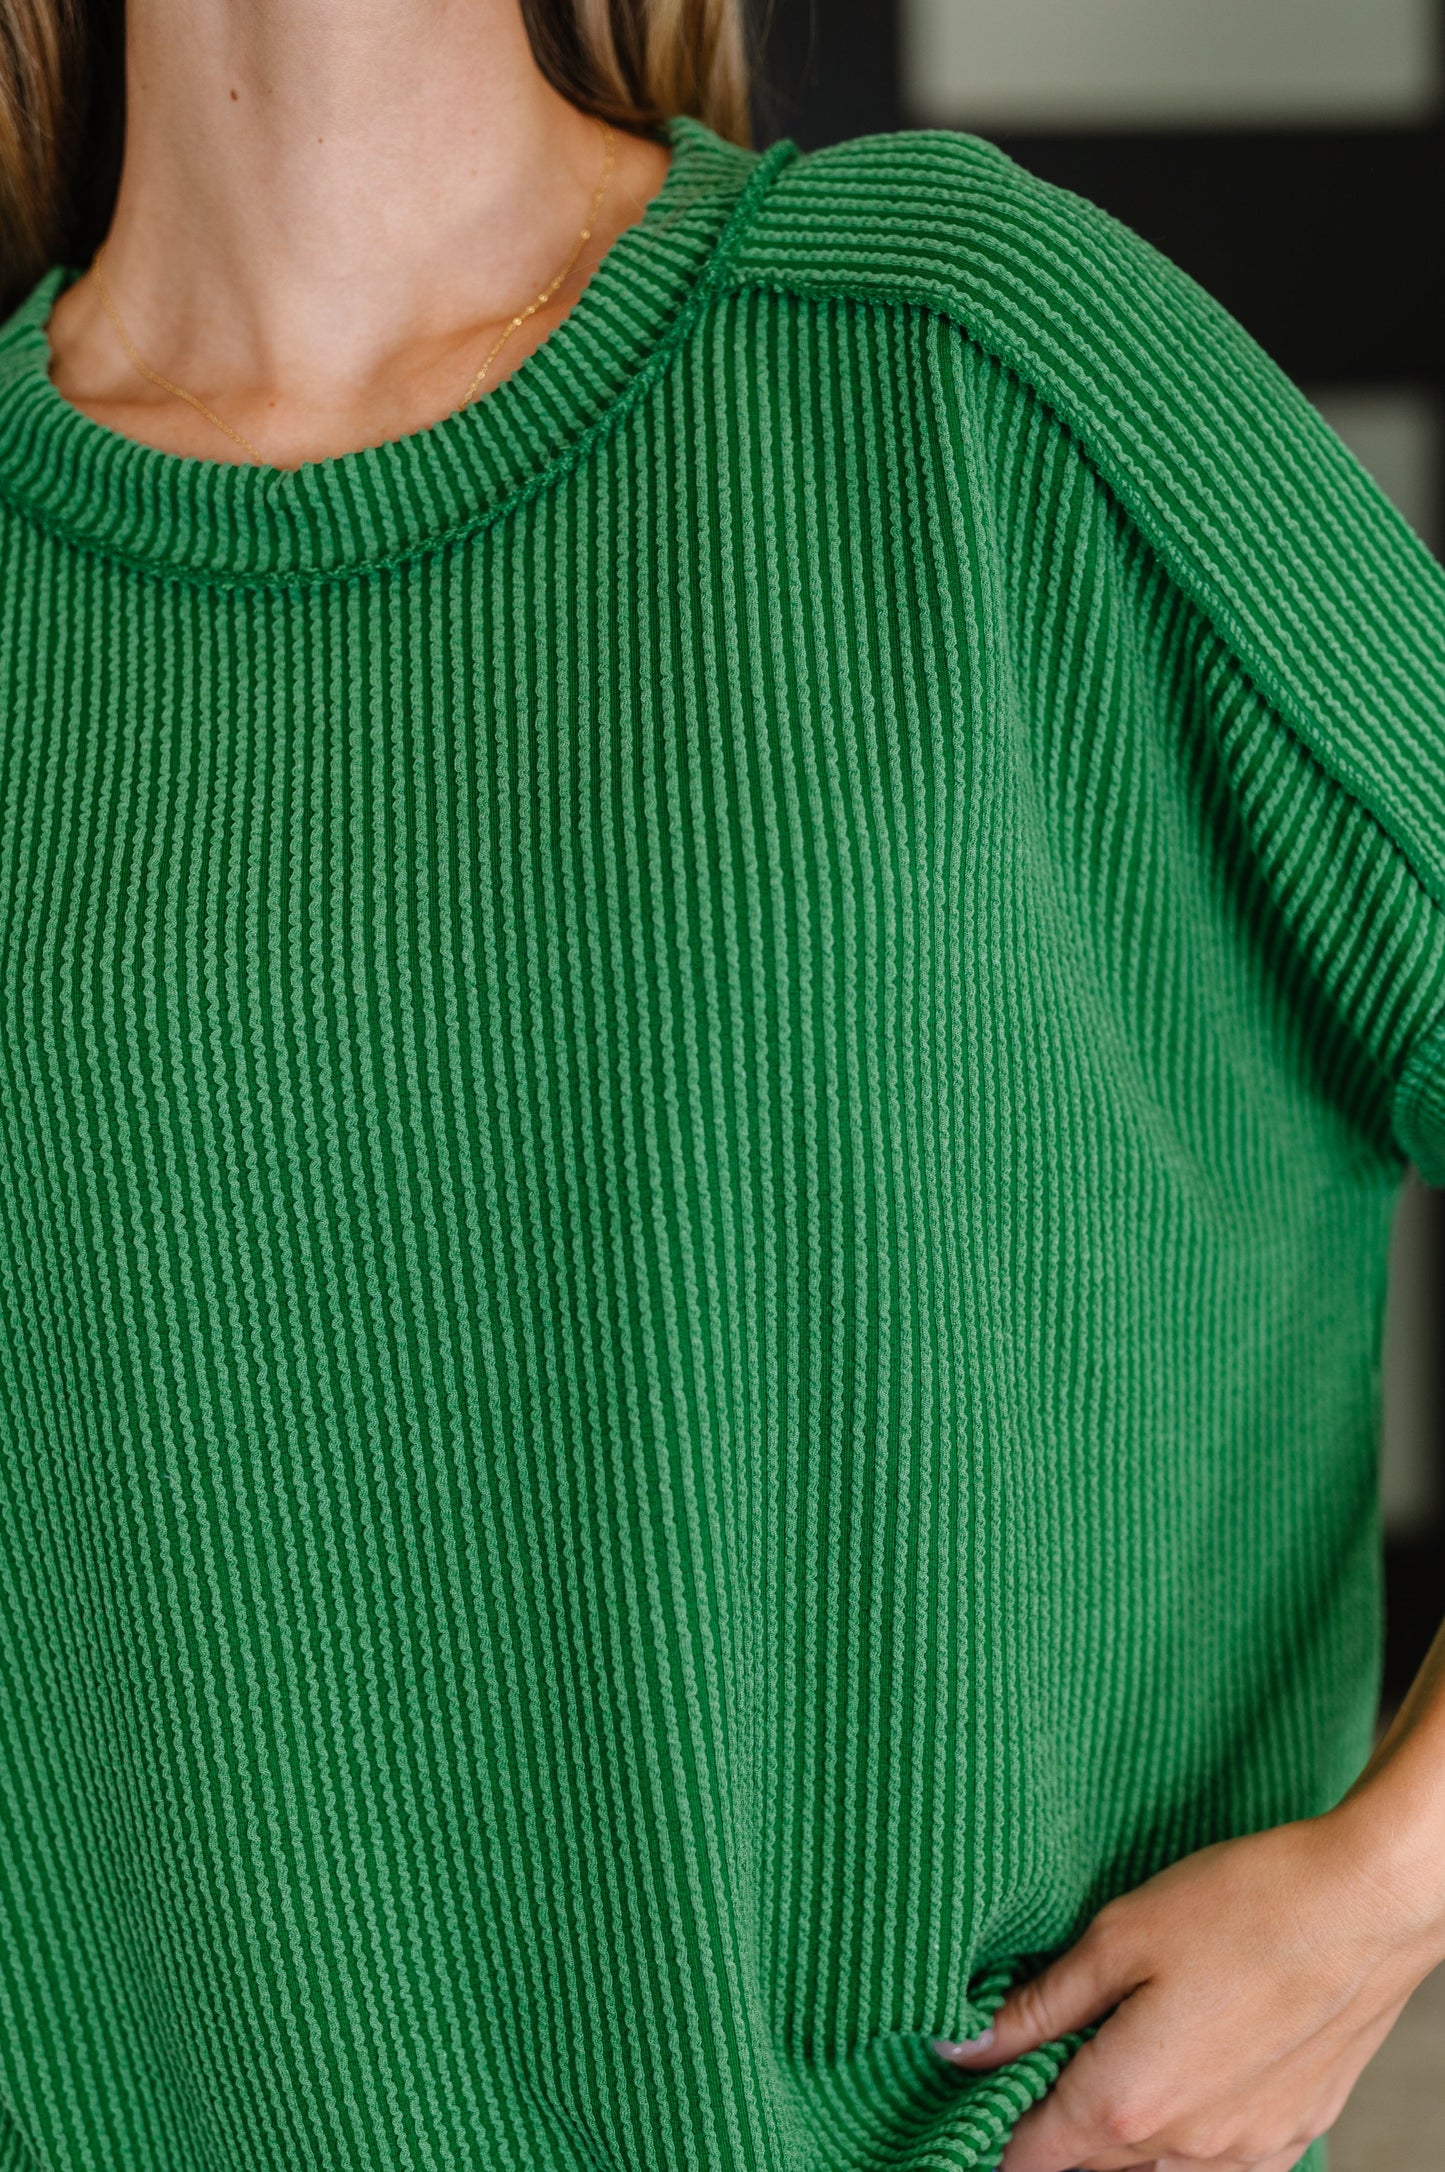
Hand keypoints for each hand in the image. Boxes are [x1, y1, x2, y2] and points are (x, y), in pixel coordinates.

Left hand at [931, 1798, 1444, 2170]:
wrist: (1365, 1905)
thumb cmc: (1242, 1906)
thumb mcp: (1117, 1936)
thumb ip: (1038, 2007)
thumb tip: (964, 2051)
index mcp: (1125, 2101)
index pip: (1029, 2157)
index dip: (989, 2130)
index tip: (971, 2095)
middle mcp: (1183, 2149)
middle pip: (1087, 2167)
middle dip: (1053, 2126)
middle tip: (1039, 2058)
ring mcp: (1244, 2152)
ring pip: (1150, 2169)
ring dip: (1118, 2131)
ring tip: (1115, 2053)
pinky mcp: (1291, 2134)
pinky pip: (1213, 2162)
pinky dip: (1180, 2132)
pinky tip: (1183, 2068)